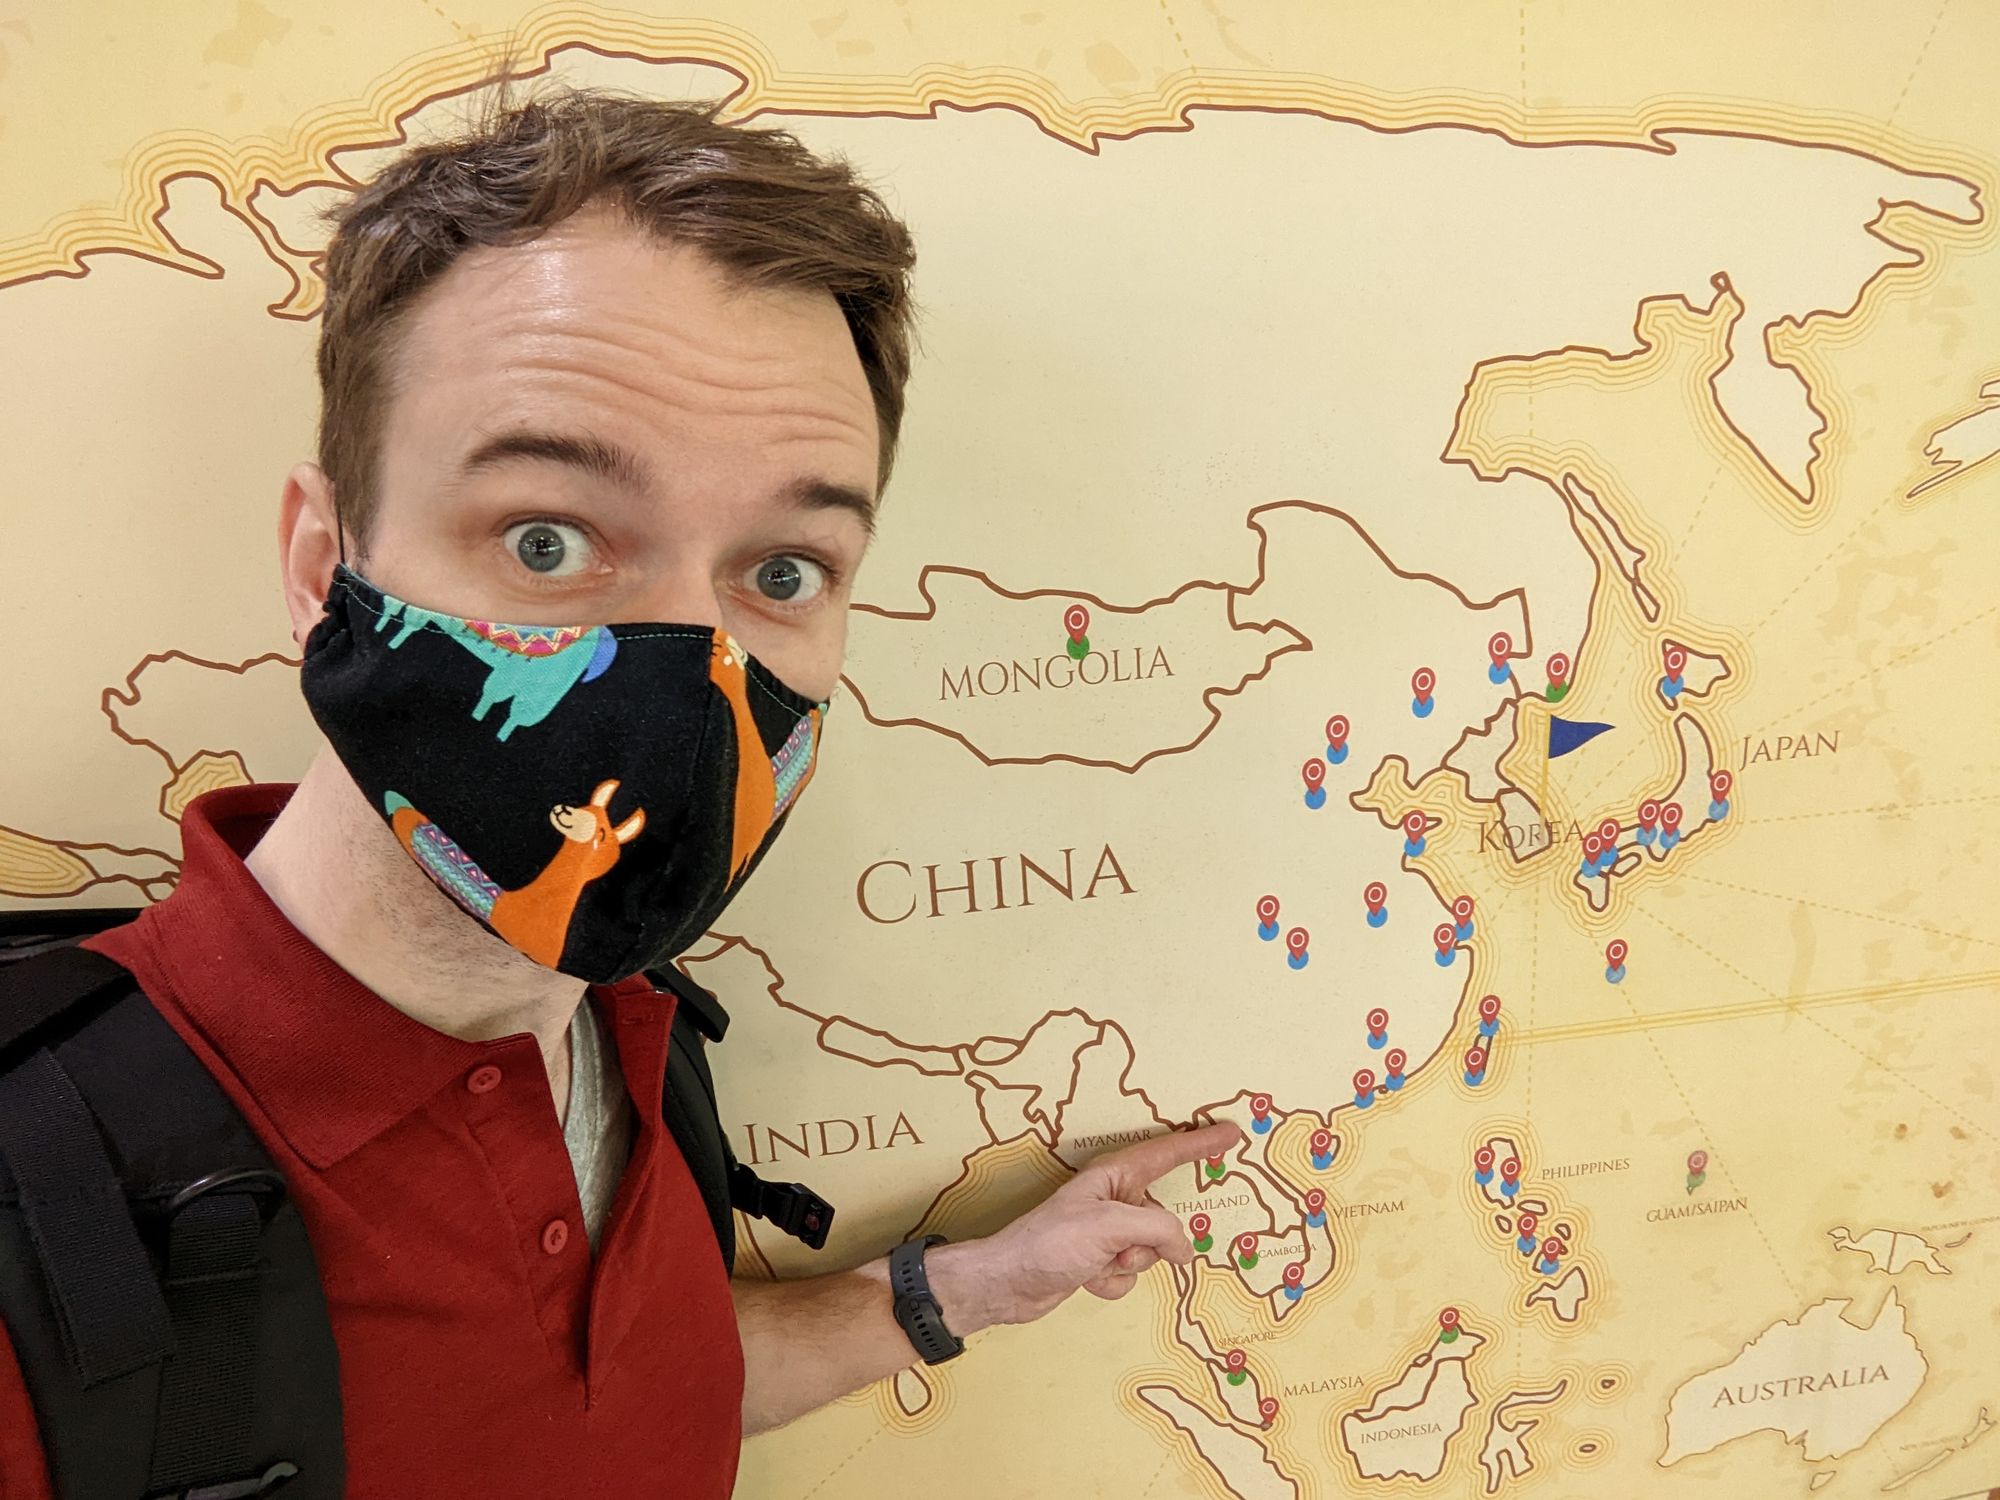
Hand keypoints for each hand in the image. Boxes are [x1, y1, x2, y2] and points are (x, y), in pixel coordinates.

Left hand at [927, 1120, 1245, 1332]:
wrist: (1008, 1283)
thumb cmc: (1052, 1243)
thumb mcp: (1112, 1227)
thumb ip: (1158, 1228)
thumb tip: (1183, 1249)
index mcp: (1114, 1176)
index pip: (1167, 1154)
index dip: (1201, 1143)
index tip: (1232, 1133)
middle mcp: (1114, 1200)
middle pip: (1162, 1216)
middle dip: (1150, 1240)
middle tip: (1120, 1248)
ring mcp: (1108, 1233)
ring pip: (1151, 1250)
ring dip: (1129, 1263)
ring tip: (1097, 1262)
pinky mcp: (1100, 1261)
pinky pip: (1131, 1274)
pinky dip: (1113, 1281)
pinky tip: (1085, 1277)